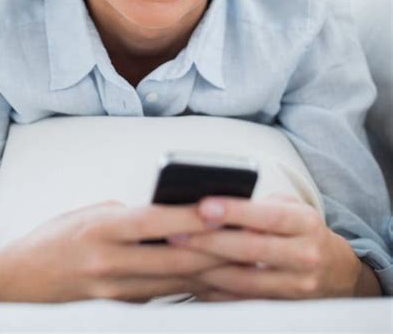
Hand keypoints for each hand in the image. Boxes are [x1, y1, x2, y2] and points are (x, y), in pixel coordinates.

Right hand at [0, 200, 226, 302]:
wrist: (16, 286)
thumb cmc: (54, 239)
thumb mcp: (88, 214)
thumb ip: (129, 217)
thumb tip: (172, 218)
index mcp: (100, 229)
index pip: (155, 220)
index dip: (190, 215)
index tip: (222, 204)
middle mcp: (108, 263)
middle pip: (173, 258)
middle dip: (214, 248)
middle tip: (248, 235)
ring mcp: (113, 293)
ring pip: (173, 283)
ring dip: (209, 272)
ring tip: (242, 257)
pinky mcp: (117, 311)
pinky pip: (161, 298)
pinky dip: (188, 289)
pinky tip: (212, 280)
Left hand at [167, 195, 362, 299]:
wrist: (337, 272)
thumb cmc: (303, 231)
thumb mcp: (291, 209)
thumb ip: (259, 207)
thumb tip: (213, 205)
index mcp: (305, 223)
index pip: (267, 216)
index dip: (234, 211)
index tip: (203, 206)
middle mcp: (304, 256)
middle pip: (250, 250)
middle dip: (209, 241)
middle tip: (176, 231)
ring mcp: (295, 287)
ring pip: (243, 281)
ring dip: (205, 268)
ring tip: (176, 254)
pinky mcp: (281, 308)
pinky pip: (241, 301)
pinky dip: (214, 290)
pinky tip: (190, 278)